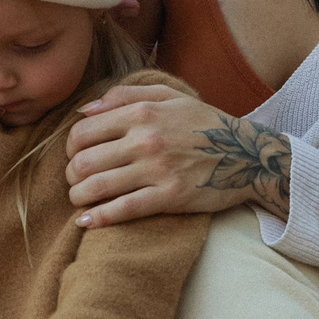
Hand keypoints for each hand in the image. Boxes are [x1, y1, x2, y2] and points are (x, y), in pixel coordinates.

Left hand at [64, 85, 289, 227]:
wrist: (248, 155)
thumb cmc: (206, 124)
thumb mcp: (170, 96)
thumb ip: (125, 96)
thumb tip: (84, 111)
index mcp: (142, 113)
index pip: (83, 133)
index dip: (70, 149)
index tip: (75, 158)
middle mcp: (145, 140)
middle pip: (83, 162)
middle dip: (71, 176)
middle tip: (76, 182)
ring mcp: (157, 170)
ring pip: (97, 187)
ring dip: (78, 197)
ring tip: (80, 200)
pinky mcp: (170, 197)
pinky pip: (123, 210)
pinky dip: (98, 218)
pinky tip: (86, 223)